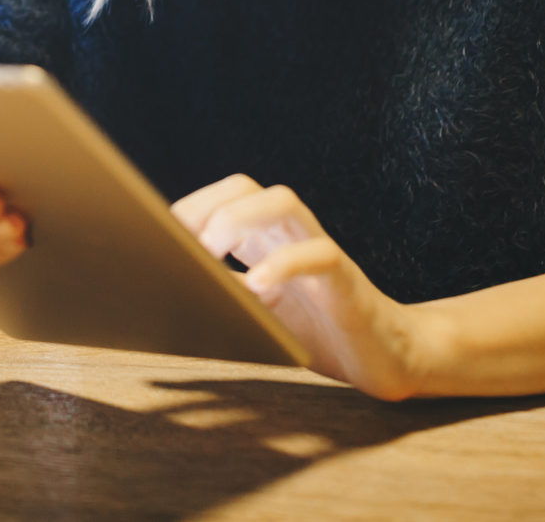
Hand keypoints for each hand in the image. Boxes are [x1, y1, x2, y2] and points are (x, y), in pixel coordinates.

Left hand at [172, 175, 427, 399]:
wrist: (383, 358)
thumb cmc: (314, 332)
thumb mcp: (256, 312)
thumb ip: (221, 296)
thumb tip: (163, 296)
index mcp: (265, 239)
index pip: (224, 196)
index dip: (190, 208)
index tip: (161, 239)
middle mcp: (290, 234)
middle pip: (246, 187)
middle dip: (207, 207)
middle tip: (184, 247)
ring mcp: (319, 251)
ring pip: (284, 201)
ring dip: (239, 219)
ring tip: (213, 253)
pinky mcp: (345, 280)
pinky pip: (319, 253)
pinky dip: (283, 264)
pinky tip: (257, 288)